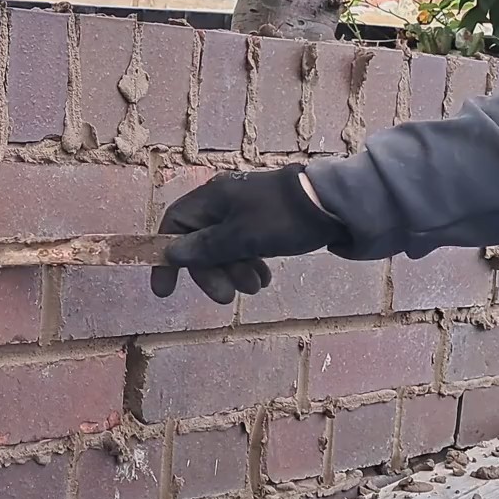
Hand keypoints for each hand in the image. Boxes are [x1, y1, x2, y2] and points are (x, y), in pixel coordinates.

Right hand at [149, 164, 348, 303]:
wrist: (332, 205)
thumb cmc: (282, 218)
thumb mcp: (241, 236)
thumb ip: (205, 247)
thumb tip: (172, 254)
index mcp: (212, 199)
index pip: (175, 225)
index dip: (166, 257)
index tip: (165, 290)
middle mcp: (223, 204)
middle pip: (201, 244)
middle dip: (212, 273)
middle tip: (227, 299)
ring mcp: (245, 214)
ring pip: (225, 250)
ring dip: (235, 273)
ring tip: (256, 286)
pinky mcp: (264, 224)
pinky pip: (245, 249)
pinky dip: (250, 265)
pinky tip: (264, 278)